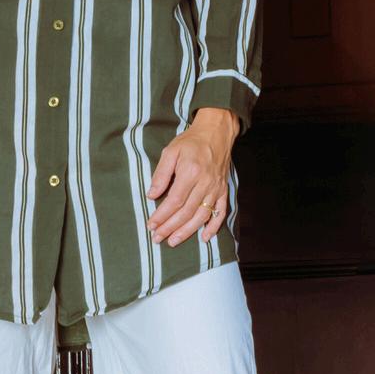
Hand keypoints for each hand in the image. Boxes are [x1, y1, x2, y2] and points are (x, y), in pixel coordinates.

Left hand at [146, 108, 239, 246]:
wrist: (216, 132)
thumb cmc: (191, 141)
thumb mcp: (170, 151)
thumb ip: (161, 174)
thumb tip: (151, 195)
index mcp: (190, 172)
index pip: (174, 201)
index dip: (162, 215)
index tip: (151, 225)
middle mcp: (205, 183)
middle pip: (186, 212)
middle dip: (170, 227)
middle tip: (157, 238)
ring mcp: (216, 188)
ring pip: (202, 215)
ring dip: (187, 231)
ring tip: (174, 241)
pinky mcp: (223, 190)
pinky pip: (220, 212)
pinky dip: (213, 227)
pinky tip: (204, 237)